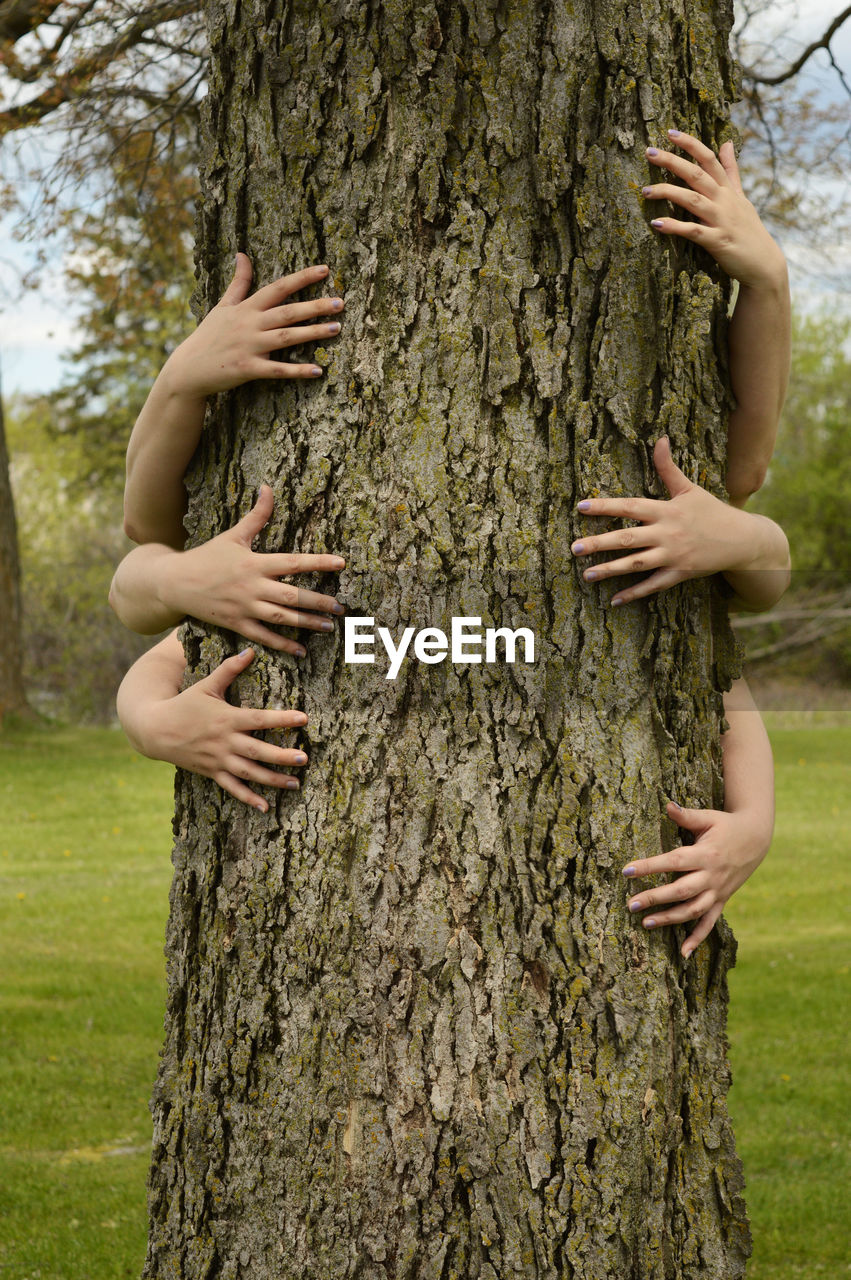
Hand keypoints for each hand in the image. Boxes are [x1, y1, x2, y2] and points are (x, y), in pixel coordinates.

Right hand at [137, 648, 309, 811]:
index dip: (281, 719)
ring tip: (295, 783)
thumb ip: (230, 669)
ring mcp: (218, 760)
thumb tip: (250, 650)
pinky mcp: (212, 773)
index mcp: (227, 718)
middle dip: (281, 756)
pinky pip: (232, 788)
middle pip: (257, 750)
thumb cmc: (184, 704)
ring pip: (249, 772)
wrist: (155, 729)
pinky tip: (266, 807)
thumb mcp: (206, 684)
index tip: (303, 718)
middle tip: (304, 758)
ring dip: (272, 779)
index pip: (259, 719)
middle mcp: (225, 741)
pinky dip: (248, 798)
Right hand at [159, 485, 345, 653]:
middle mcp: (252, 586)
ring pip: (281, 618)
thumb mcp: (233, 535)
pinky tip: (301, 651)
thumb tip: (268, 488)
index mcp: (255, 563)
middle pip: (292, 595)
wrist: (174, 582)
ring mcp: (244, 608)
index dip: (318, 562)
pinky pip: (263, 637)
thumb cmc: (207, 557)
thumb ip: (257, 516)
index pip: (293, 562)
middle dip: (319, 601)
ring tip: (329, 627)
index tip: (341, 563)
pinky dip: (282, 645)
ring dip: (307, 623)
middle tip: (341, 607)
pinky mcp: (236, 624)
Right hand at [163, 253, 344, 396]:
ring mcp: (249, 346)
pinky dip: (297, 370)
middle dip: (314, 306)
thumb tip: (242, 253)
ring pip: (286, 337)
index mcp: (246, 308)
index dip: (302, 278)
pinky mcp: (248, 369)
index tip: (325, 270)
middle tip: (340, 302)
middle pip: (287, 312)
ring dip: (312, 333)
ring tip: (337, 329)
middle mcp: (250, 324)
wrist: (188, 369)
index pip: (278, 287)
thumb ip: (238, 282)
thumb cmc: (209, 336)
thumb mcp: (222, 306)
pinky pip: (277, 370)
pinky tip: (318, 370)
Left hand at [572, 437, 756, 604]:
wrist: (742, 539)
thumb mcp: (690, 488)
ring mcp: (673, 555)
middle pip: (628, 538)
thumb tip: (659, 438)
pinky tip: (615, 600)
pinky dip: (635, 593)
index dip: (605, 506)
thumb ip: (668, 467)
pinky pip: (653, 585)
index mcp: (666, 510)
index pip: (630, 506)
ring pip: (636, 564)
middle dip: (600, 543)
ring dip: (610, 570)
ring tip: (586, 575)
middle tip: (574, 548)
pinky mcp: (680, 573)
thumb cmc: (712, 511)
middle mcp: (667, 533)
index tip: (580, 507)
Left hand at [622, 801, 771, 956]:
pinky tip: (683, 953)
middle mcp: (712, 876)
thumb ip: (686, 815)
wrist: (757, 839)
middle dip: (655, 898)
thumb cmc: (726, 826)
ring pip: (693, 910)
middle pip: (681, 891)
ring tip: (646, 924)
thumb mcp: (708, 817)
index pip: (673, 862)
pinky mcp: (722, 900)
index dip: (650, 866)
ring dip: (670, 919)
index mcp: (705, 854)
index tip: (627, 870)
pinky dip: (698, 939)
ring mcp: (718, 891)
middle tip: (631, 904)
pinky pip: (710, 923)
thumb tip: (666, 804)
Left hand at [643, 129, 785, 288]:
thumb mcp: (741, 197)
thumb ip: (731, 171)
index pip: (709, 159)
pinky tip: (656, 223)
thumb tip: (727, 143)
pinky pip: (693, 231)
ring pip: (693, 200)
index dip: (691, 144)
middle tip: (649, 152)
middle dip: (673, 162)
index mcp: (728, 190)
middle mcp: (725, 201)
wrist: (764, 264)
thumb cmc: (748, 230)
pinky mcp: (717, 242)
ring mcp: (722, 220)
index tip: (671, 132)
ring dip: (668, 193)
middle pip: (697, 175)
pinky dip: (675, 227)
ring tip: (646, 191)